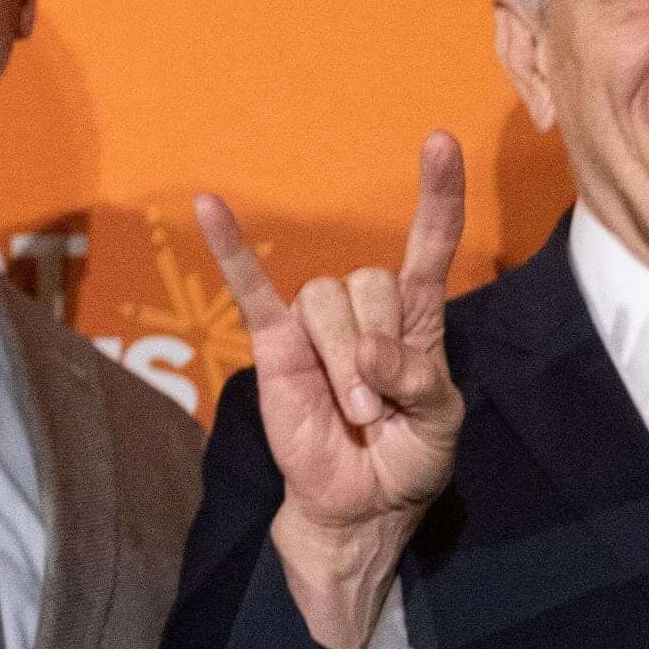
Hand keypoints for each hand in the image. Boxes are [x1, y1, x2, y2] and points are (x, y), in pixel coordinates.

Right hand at [202, 136, 469, 648]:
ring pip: (327, 300)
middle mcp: (366, 309)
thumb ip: (418, 381)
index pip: (430, 244)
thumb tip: (369, 354)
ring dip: (341, 361)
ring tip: (352, 413)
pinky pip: (250, 286)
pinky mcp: (274, 342)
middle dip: (378, 354)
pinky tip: (208, 206)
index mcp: (415, 319)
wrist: (359, 505)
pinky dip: (231, 249)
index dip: (437, 197)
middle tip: (379, 412)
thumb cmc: (407, 459)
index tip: (440, 143)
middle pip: (370, 284)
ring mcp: (316, 322)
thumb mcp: (439, 424)